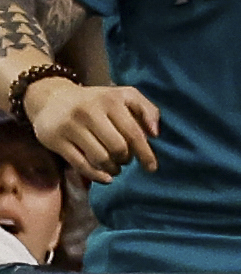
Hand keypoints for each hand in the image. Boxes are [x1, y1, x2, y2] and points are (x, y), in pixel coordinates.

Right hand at [21, 76, 160, 183]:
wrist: (52, 99)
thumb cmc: (96, 100)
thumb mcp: (123, 96)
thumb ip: (146, 109)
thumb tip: (155, 134)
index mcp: (111, 100)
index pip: (133, 132)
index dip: (144, 152)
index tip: (152, 168)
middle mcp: (91, 112)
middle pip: (117, 147)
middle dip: (126, 159)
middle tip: (126, 160)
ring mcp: (72, 127)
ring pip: (99, 158)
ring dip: (112, 169)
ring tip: (115, 168)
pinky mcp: (56, 141)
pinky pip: (80, 165)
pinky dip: (96, 175)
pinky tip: (106, 177)